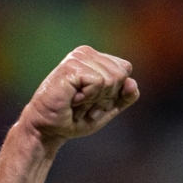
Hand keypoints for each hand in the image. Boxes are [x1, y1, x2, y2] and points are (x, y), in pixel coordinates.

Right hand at [20, 46, 138, 146]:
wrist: (49, 129)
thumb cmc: (75, 119)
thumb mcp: (107, 109)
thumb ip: (124, 97)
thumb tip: (133, 83)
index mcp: (95, 59)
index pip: (125, 70)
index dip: (114, 93)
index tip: (94, 101)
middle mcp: (86, 53)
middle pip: (121, 74)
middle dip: (106, 97)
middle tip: (85, 104)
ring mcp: (78, 57)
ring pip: (111, 79)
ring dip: (95, 100)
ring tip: (77, 103)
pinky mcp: (72, 66)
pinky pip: (99, 83)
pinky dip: (88, 98)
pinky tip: (72, 100)